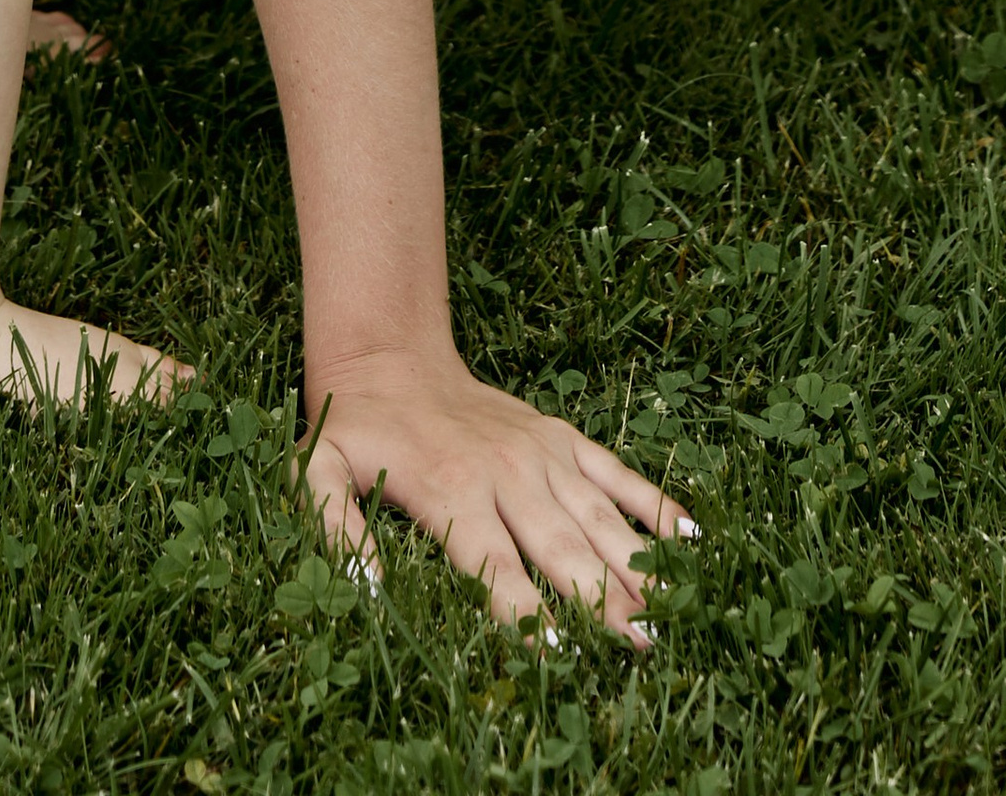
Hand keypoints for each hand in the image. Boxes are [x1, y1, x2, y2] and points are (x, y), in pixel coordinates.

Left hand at [301, 343, 693, 641]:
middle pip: (558, 546)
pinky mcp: (561, 437)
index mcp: (450, 488)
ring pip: (595, 515)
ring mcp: (540, 452)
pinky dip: (652, 502)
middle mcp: (504, 472)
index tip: (559, 650)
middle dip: (598, 599)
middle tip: (639, 644)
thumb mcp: (316, 471)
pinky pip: (614, 471)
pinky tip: (690, 537)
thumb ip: (335, 529)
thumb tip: (367, 590)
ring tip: (669, 608)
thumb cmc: (357, 428)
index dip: (524, 609)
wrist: (390, 354)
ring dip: (633, 563)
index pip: (492, 564)